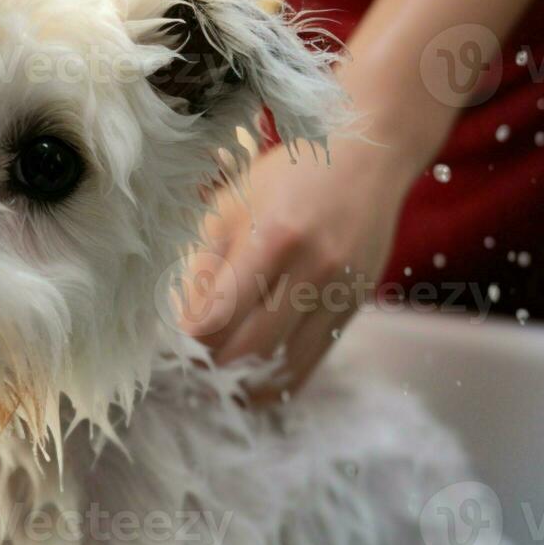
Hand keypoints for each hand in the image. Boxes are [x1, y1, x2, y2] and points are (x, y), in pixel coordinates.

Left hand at [179, 138, 417, 392]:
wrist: (368, 161)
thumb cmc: (289, 177)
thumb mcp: (233, 205)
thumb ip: (206, 264)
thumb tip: (186, 323)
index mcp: (274, 236)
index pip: (220, 313)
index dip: (191, 340)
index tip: (175, 343)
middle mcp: (313, 268)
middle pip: (251, 346)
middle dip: (213, 366)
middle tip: (191, 369)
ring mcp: (339, 291)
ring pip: (284, 363)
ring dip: (246, 382)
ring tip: (217, 384)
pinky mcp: (354, 307)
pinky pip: (312, 361)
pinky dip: (278, 380)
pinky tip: (253, 382)